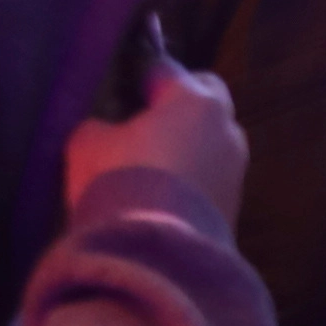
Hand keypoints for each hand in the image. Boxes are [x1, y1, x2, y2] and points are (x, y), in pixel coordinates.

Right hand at [64, 49, 247, 223]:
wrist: (154, 256)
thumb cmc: (119, 183)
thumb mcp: (87, 144)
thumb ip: (99, 126)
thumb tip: (108, 131)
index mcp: (193, 100)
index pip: (166, 69)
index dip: (140, 76)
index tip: (123, 89)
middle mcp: (226, 128)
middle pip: (207, 98)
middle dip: (182, 102)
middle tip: (148, 121)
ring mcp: (237, 168)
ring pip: (214, 140)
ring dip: (191, 144)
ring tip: (156, 164)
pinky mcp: (237, 206)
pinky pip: (213, 177)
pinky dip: (195, 179)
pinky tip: (167, 194)